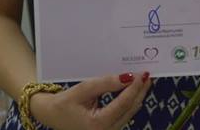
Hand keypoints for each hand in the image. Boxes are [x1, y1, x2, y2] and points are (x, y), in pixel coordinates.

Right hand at [30, 72, 151, 129]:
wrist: (51, 115)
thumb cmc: (64, 103)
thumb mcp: (83, 90)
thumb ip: (105, 83)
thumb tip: (127, 77)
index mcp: (98, 124)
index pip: (123, 104)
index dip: (134, 88)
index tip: (142, 74)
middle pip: (130, 109)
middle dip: (140, 91)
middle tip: (148, 74)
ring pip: (129, 112)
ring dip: (137, 96)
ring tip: (144, 79)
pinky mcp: (109, 128)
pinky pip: (124, 114)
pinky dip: (130, 101)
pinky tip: (134, 89)